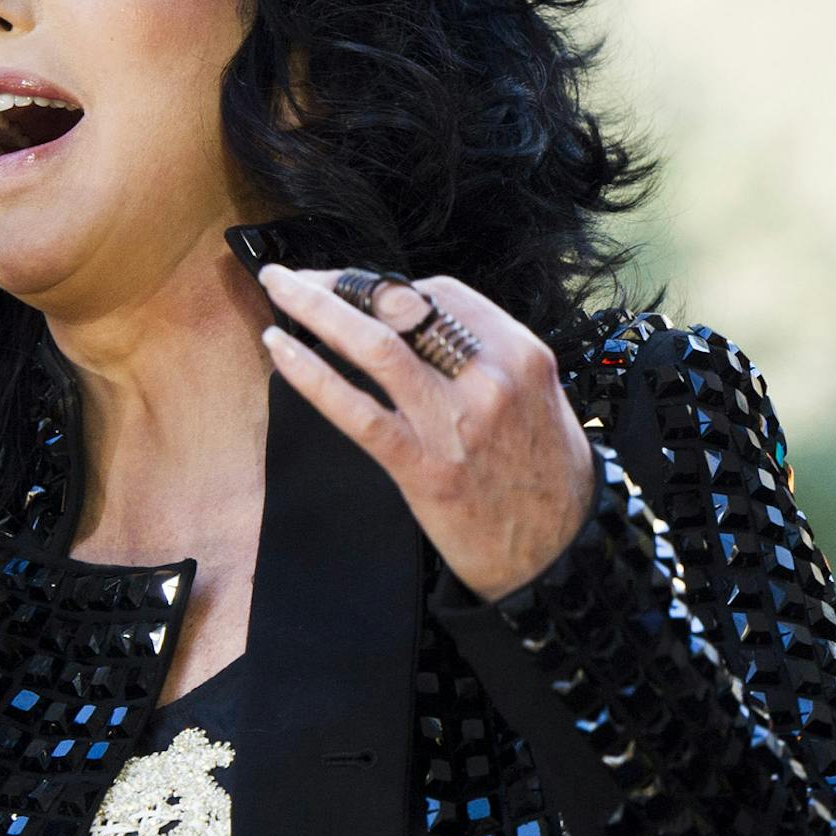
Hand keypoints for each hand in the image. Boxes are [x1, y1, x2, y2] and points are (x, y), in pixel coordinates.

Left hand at [256, 262, 595, 603]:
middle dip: (340, 283)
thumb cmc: (546, 477)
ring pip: (374, 345)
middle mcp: (489, 378)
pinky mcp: (422, 466)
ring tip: (277, 290)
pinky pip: (356, 411)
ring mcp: (453, 421)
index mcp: (520, 353)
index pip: (442, 293)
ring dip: (315, 308)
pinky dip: (310, 375)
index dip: (386, 283)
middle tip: (297, 280)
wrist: (558, 555)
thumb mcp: (539, 396)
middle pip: (403, 306)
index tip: (352, 286)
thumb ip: (488, 358)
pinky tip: (281, 351)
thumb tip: (422, 327)